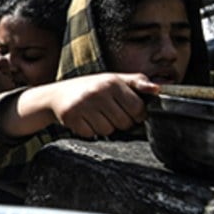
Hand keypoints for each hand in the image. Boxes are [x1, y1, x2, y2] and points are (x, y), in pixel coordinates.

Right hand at [9, 73, 158, 138]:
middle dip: (119, 121)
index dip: (135, 113)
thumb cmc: (91, 88)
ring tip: (95, 116)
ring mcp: (83, 105)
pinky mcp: (71, 117)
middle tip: (108, 112)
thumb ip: (137, 82)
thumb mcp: (114, 80)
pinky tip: (84, 120)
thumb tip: (158, 89)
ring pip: (108, 130)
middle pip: (124, 122)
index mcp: (112, 82)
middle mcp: (98, 92)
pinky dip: (89, 131)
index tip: (127, 110)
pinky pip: (91, 134)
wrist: (56, 95)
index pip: (137, 108)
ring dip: (104, 127)